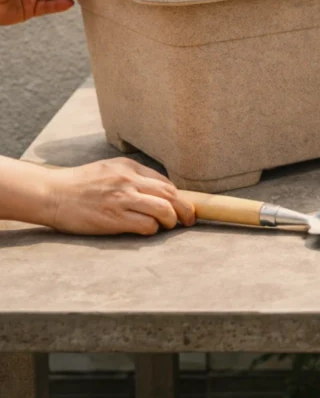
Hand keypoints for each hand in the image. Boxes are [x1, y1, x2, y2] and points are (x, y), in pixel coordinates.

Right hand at [44, 158, 195, 235]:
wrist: (51, 194)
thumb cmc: (80, 184)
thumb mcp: (109, 169)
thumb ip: (134, 176)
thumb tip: (159, 190)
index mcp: (129, 168)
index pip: (165, 183)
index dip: (179, 197)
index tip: (183, 206)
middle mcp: (128, 181)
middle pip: (170, 195)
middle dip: (184, 209)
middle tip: (189, 219)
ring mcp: (121, 199)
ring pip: (163, 210)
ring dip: (171, 220)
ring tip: (169, 225)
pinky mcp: (113, 218)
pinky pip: (145, 225)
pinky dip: (152, 229)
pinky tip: (148, 230)